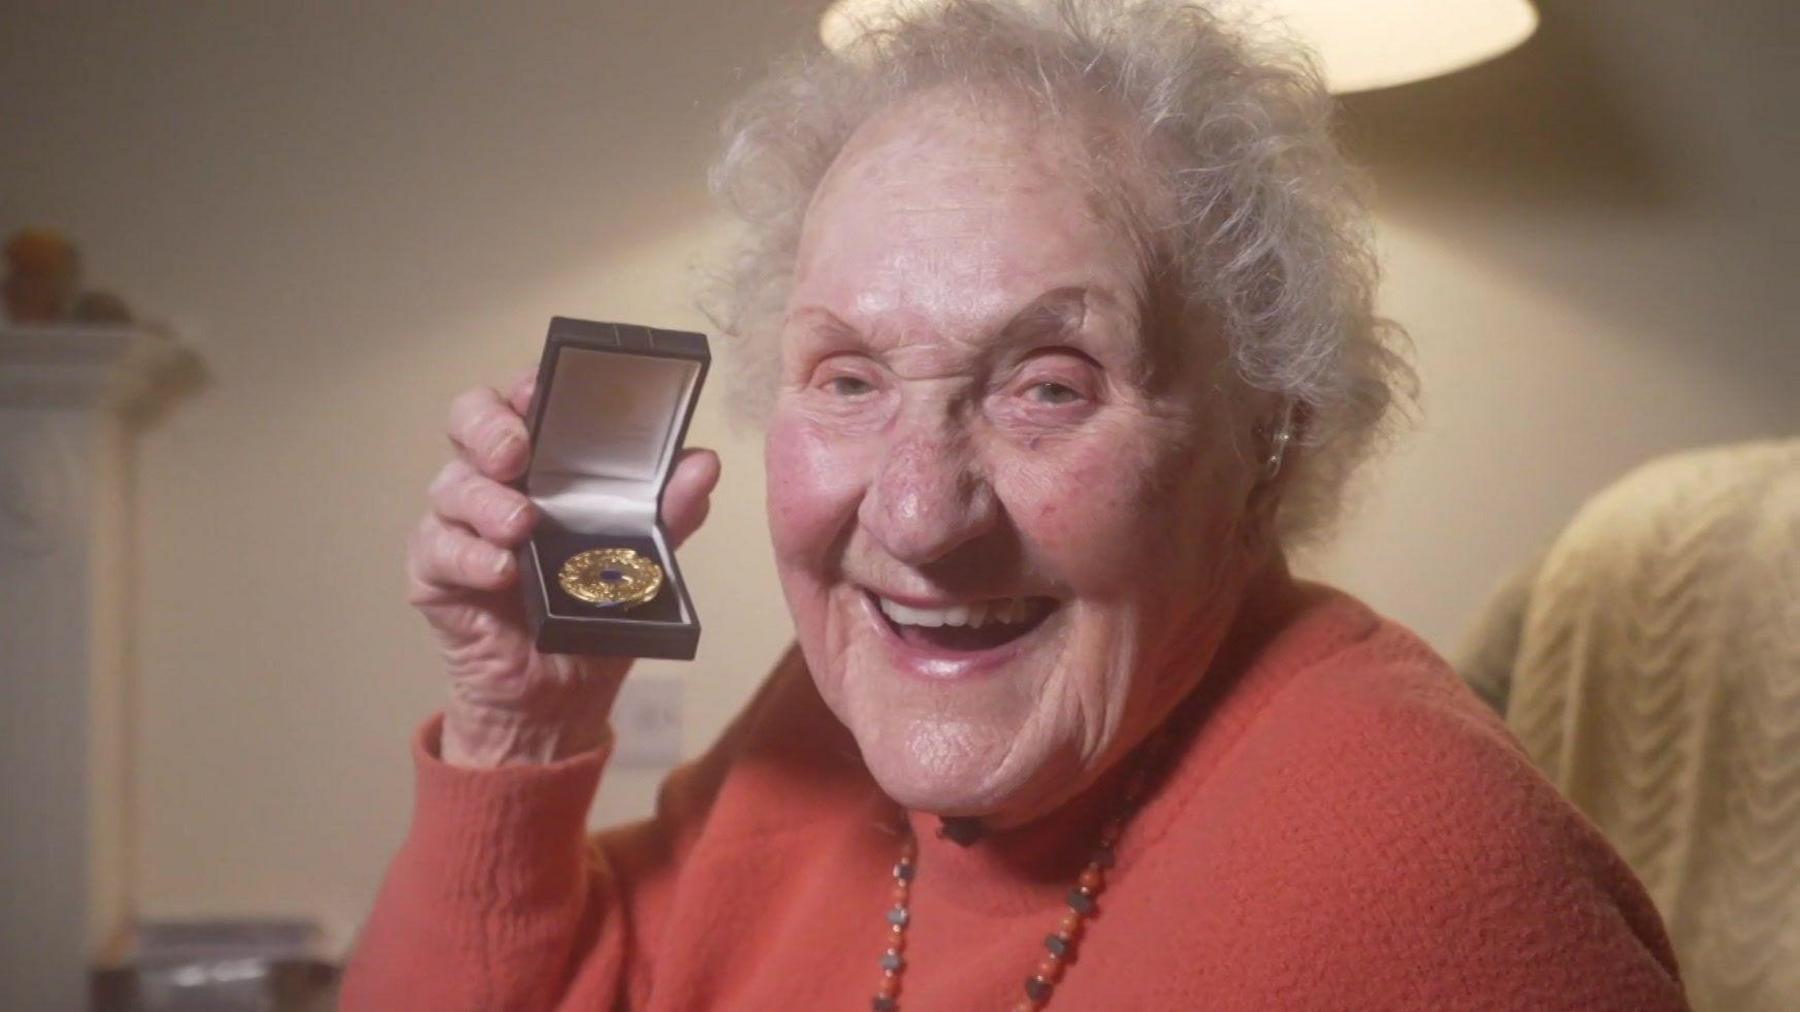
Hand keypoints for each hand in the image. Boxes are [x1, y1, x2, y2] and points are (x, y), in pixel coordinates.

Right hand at [407, 368, 720, 766]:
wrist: (560, 693)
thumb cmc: (593, 607)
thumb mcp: (645, 557)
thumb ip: (670, 510)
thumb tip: (703, 463)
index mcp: (543, 459)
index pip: (524, 399)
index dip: (527, 385)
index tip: (544, 390)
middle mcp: (494, 478)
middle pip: (469, 420)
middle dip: (489, 427)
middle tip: (517, 454)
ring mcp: (458, 521)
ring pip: (451, 484)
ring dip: (486, 501)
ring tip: (522, 526)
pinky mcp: (434, 570)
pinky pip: (437, 548)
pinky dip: (470, 556)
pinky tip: (501, 570)